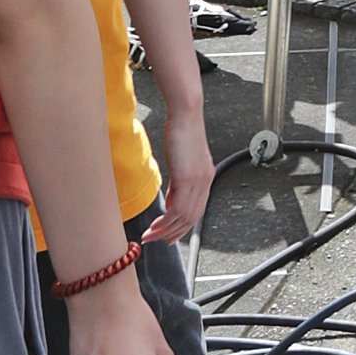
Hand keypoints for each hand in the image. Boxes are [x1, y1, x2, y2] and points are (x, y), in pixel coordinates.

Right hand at [155, 108, 214, 243]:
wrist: (186, 114)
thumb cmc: (183, 132)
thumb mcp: (182, 162)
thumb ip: (179, 182)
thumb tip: (171, 200)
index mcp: (206, 178)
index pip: (196, 210)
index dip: (183, 227)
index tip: (169, 236)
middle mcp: (205, 182)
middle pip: (191, 218)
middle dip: (172, 233)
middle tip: (156, 240)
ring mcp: (198, 181)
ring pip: (183, 217)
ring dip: (165, 230)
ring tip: (149, 235)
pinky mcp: (187, 178)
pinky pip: (177, 209)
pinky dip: (165, 221)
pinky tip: (155, 224)